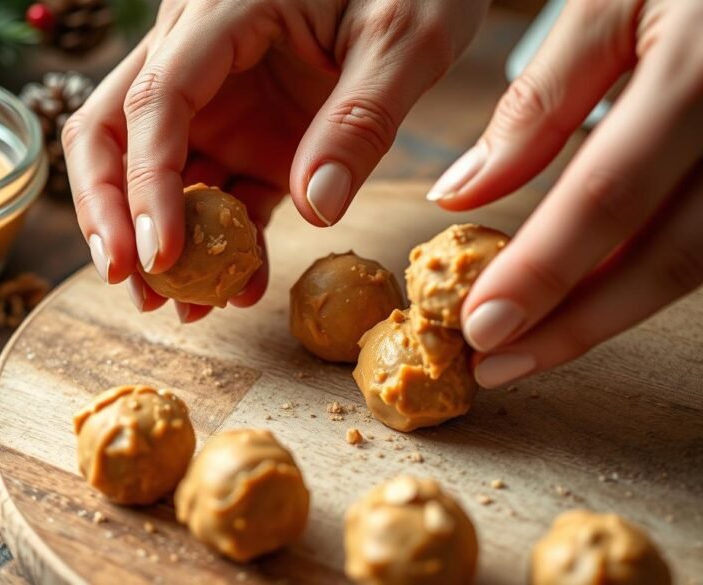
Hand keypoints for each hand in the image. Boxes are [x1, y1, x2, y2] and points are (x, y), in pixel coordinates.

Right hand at [63, 0, 488, 321]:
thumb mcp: (405, 35)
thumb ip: (360, 118)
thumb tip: (316, 209)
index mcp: (219, 13)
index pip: (156, 102)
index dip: (147, 183)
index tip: (162, 255)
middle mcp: (199, 55)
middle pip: (113, 131)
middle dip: (111, 210)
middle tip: (134, 281)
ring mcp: (221, 99)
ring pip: (157, 172)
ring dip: (163, 238)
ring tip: (184, 307)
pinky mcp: (252, 132)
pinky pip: (225, 190)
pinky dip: (226, 239)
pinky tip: (243, 287)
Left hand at [428, 0, 702, 386]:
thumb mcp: (606, 4)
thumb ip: (538, 102)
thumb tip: (460, 194)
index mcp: (697, 73)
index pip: (609, 197)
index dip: (543, 272)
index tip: (480, 328)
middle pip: (666, 257)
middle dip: (575, 325)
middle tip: (498, 364)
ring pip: (694, 264)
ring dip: (609, 315)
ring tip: (531, 346)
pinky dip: (648, 276)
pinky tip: (592, 298)